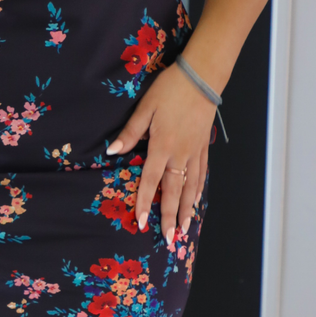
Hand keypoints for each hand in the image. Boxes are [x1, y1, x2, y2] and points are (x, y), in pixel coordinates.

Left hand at [106, 61, 214, 240]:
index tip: (142, 222)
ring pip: (190, 187)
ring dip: (186, 210)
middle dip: (170, 217)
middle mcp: (180, 154)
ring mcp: (194, 151)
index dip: (146, 203)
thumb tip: (112, 151)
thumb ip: (130, 133)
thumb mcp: (145, 108)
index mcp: (162, 146)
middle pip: (174, 191)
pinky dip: (198, 190)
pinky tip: (195, 202)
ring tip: (183, 229)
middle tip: (169, 239)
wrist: (202, 77)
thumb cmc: (170, 89)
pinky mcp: (203, 146)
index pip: (152, 181)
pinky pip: (201, 174)